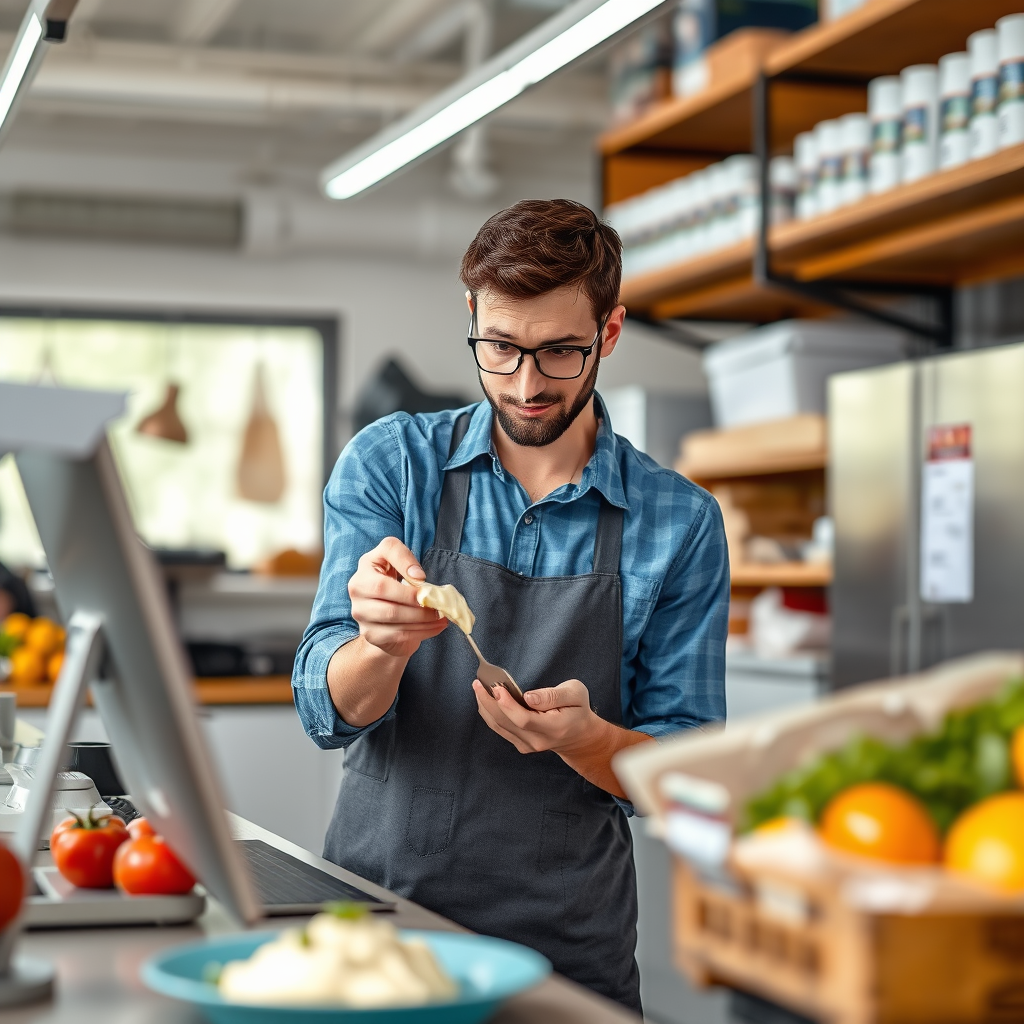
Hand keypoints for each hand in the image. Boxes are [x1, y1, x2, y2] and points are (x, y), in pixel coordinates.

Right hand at [348, 538, 446, 658]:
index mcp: (366, 565)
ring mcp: (361, 613)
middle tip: (438, 603)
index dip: (405, 563)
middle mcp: (357, 588)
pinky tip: (435, 627)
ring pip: (393, 615)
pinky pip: (397, 634)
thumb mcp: (397, 562)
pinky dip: (421, 631)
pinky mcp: (370, 633)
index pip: (387, 553)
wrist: (383, 614)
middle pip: (385, 590)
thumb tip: (417, 577)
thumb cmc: (393, 581)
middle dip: (415, 597)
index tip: (423, 576)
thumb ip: (405, 558)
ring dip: (423, 617)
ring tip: (441, 616)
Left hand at [472, 678, 655, 797]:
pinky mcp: (520, 744)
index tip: (497, 687)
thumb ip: (553, 696)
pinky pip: (500, 728)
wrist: (580, 736)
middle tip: (479, 682)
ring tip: (478, 686)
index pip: (524, 719)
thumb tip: (528, 697)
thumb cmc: (578, 710)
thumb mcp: (576, 694)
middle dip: (489, 701)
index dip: (507, 704)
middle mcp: (538, 741)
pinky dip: (490, 713)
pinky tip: (486, 698)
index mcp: (554, 728)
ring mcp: (527, 745)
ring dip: (486, 706)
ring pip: (499, 726)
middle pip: (506, 723)